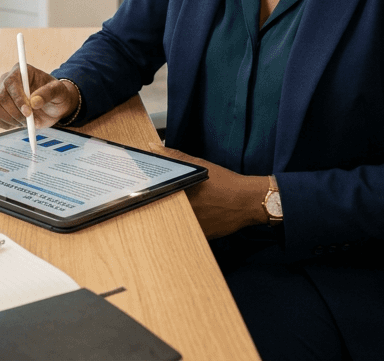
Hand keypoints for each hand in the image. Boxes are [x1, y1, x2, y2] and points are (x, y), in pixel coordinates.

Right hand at [0, 64, 77, 128]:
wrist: (53, 106)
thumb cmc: (57, 95)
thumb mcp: (59, 91)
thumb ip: (48, 93)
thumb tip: (34, 102)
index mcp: (21, 71)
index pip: (10, 82)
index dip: (17, 98)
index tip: (28, 111)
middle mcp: (7, 81)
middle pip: (0, 98)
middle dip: (15, 113)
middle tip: (30, 120)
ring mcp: (1, 95)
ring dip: (11, 119)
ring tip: (26, 121)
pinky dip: (5, 124)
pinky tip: (18, 123)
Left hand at [146, 144, 269, 238]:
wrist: (248, 201)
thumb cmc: (225, 183)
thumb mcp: (201, 165)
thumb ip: (175, 157)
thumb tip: (152, 147)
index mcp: (181, 192)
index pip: (154, 194)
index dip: (144, 192)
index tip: (135, 190)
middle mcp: (184, 210)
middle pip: (160, 209)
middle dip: (152, 205)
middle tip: (143, 202)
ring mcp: (192, 225)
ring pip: (171, 223)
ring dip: (166, 218)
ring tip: (160, 213)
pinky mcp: (199, 235)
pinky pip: (184, 233)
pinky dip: (180, 227)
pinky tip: (180, 222)